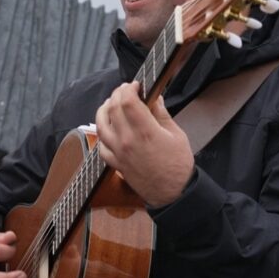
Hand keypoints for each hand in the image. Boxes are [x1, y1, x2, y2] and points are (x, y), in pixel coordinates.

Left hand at [96, 83, 193, 205]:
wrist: (174, 193)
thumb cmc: (178, 164)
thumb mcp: (176, 134)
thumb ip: (161, 114)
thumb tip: (154, 97)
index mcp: (145, 131)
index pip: (127, 101)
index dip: (129, 88)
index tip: (136, 85)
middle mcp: (127, 140)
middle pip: (112, 109)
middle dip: (117, 94)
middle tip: (125, 90)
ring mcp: (118, 152)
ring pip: (100, 125)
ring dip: (103, 110)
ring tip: (110, 103)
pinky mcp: (115, 163)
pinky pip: (101, 145)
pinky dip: (102, 133)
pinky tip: (108, 128)